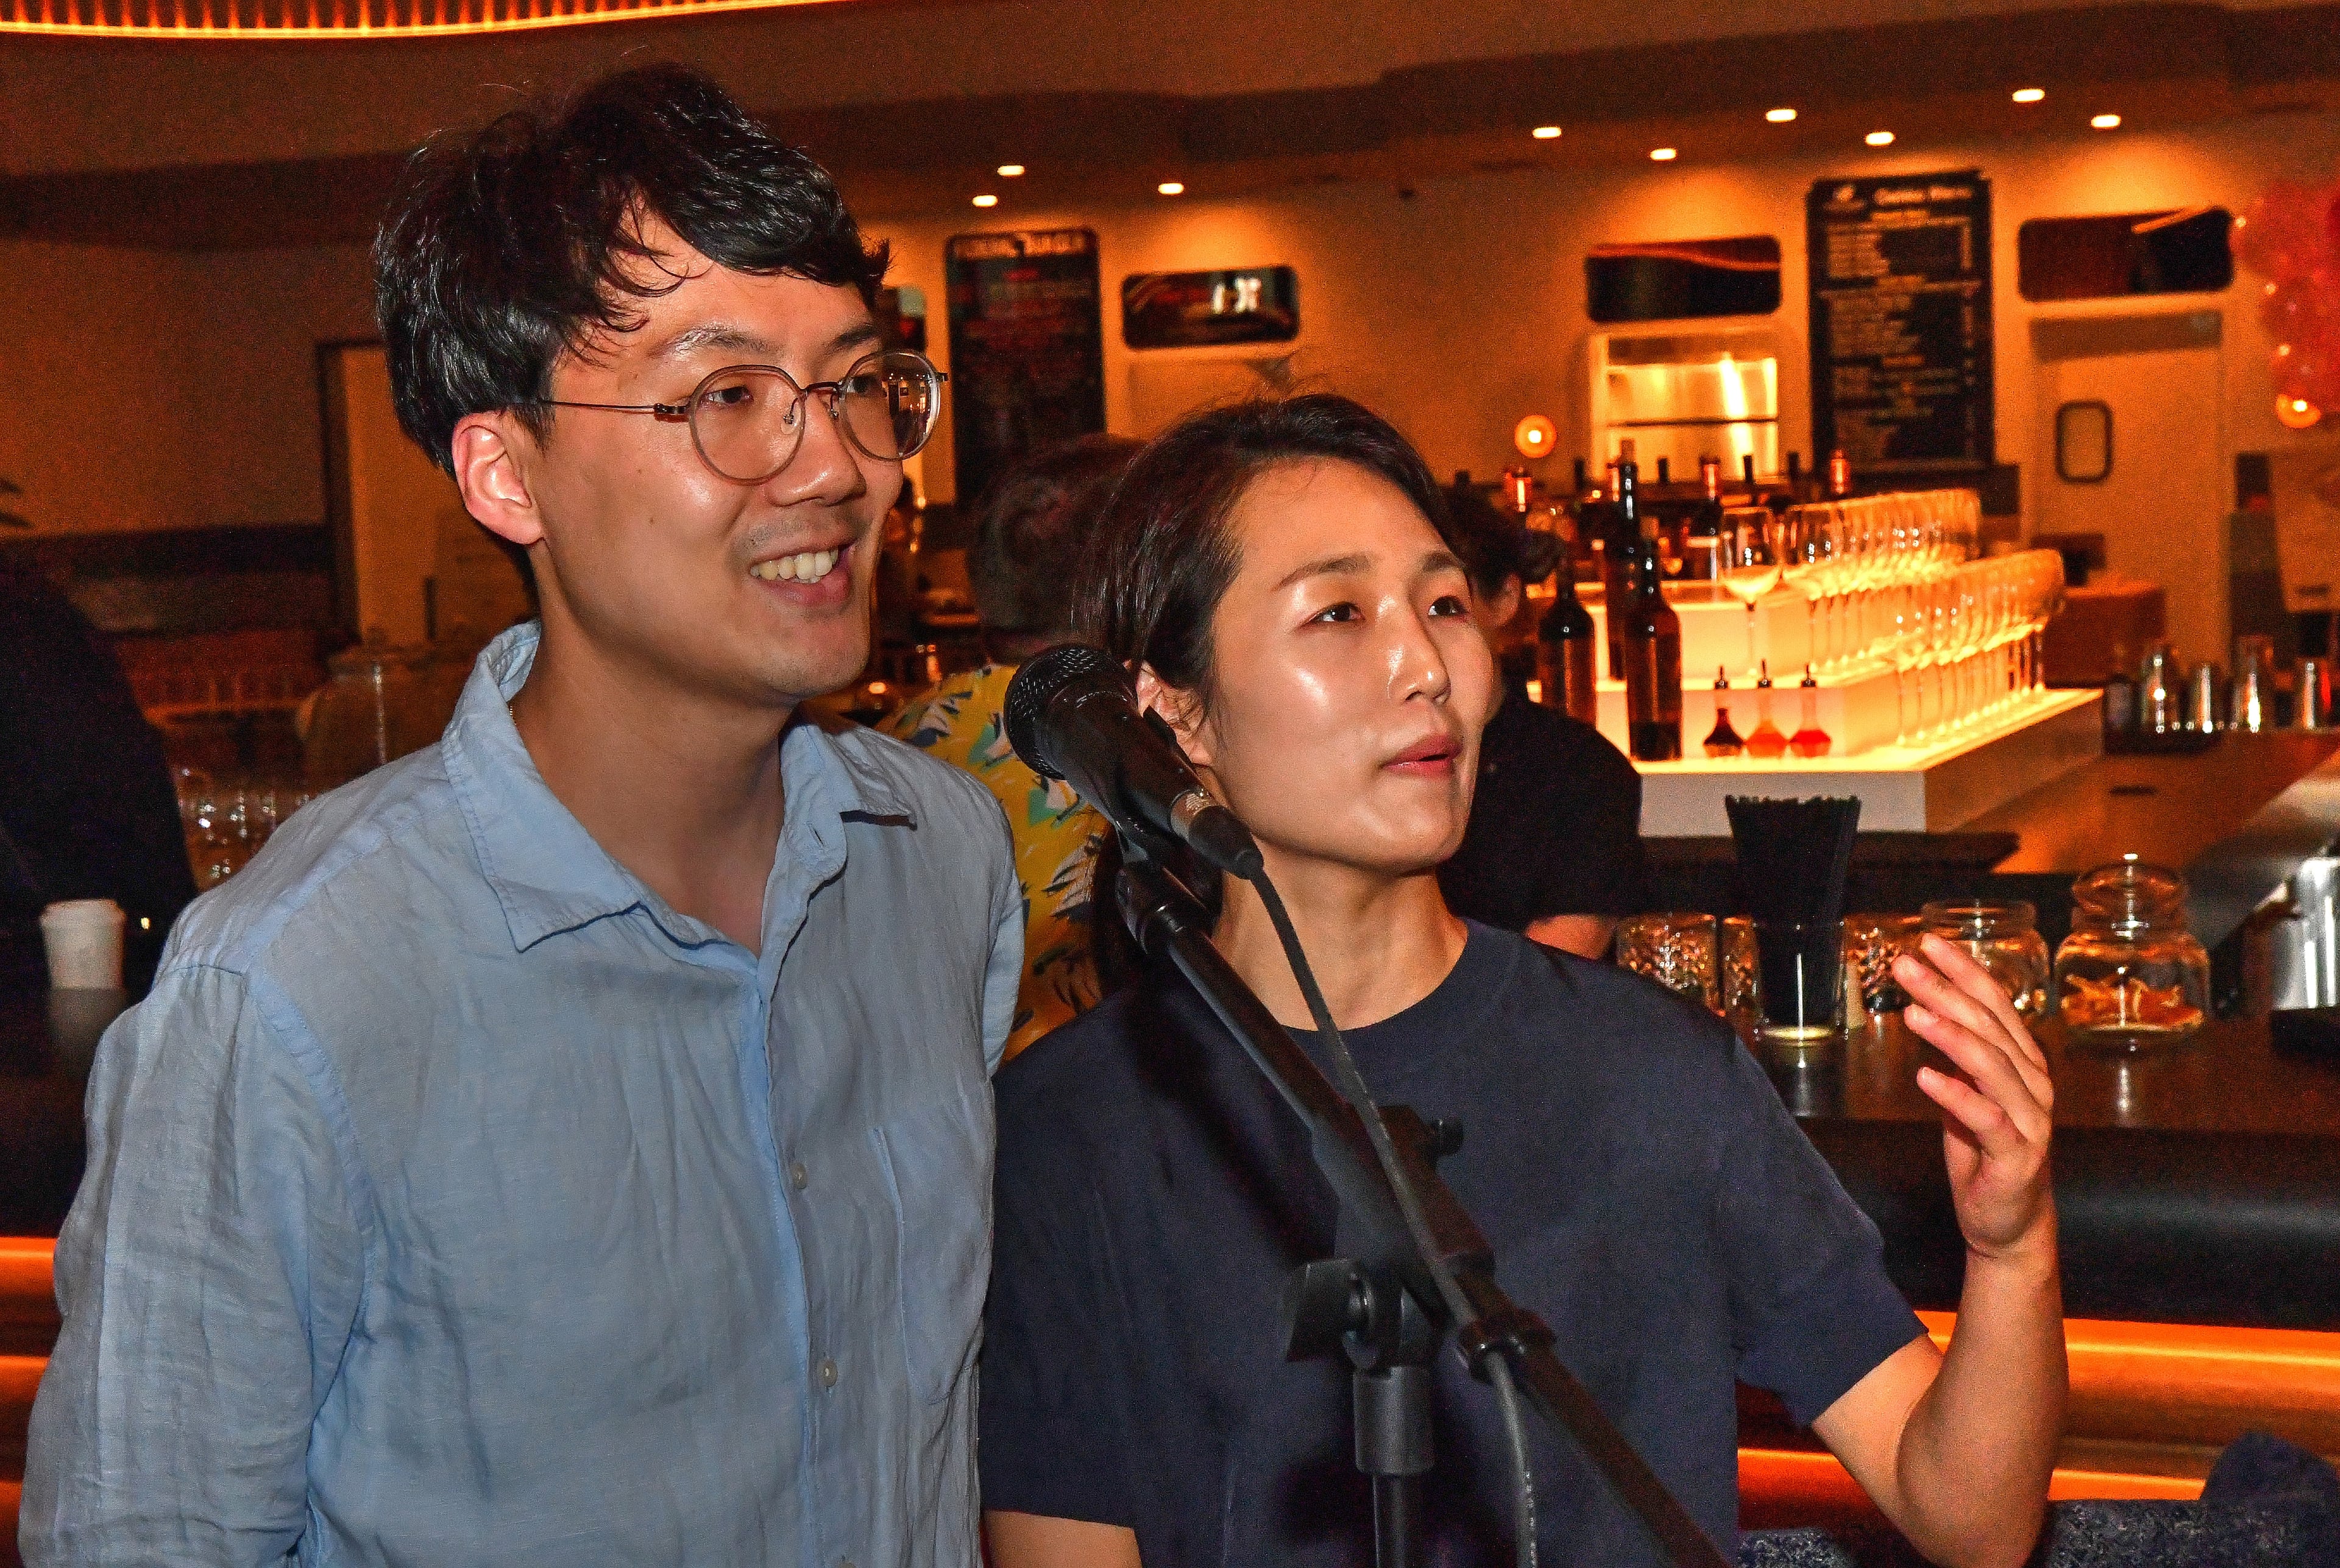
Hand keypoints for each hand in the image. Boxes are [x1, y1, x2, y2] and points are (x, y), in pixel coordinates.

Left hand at [1894, 935, 2055, 1262]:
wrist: (2007, 1220)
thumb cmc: (1984, 1150)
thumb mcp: (1967, 1090)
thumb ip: (1960, 1051)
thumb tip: (1930, 1002)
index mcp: (2023, 1061)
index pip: (1994, 1003)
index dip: (1963, 970)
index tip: (1928, 941)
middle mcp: (2033, 1083)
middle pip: (1988, 1027)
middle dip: (1945, 991)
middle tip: (1904, 966)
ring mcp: (2030, 1119)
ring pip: (1991, 1066)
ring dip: (1950, 1035)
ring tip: (1913, 1011)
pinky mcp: (2017, 1155)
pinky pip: (1986, 1118)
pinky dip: (1956, 1095)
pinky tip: (1926, 1075)